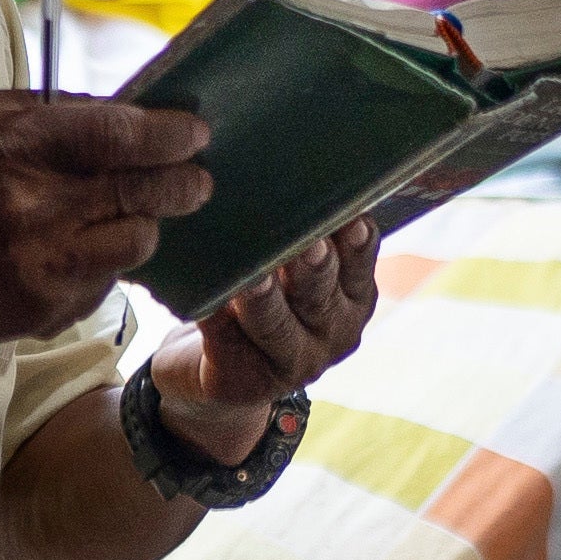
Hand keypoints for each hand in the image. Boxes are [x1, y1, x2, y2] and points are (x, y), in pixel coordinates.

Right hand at [0, 89, 219, 362]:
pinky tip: (72, 252)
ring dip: (143, 224)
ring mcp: (41, 262)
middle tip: (196, 179)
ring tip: (124, 214)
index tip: (194, 133)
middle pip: (145, 188)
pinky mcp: (45, 307)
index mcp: (12, 143)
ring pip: (138, 239)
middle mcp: (31, 204)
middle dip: (184, 182)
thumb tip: (126, 109)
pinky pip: (107, 279)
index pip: (120, 132)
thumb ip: (46, 108)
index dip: (170, 133)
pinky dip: (102, 262)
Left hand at [150, 217, 384, 460]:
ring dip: (263, 299)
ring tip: (252, 278)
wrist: (208, 371)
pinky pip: (224, 343)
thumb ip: (303, 235)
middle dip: (313, 268)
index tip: (350, 218)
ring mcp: (290, 364)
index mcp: (352, 298)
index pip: (360, 263)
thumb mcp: (293, 271)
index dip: (356, 243)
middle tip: (307, 244)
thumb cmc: (260, 300)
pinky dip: (212, 318)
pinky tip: (201, 302)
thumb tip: (291, 177)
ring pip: (275, 325)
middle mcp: (331, 333)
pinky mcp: (241, 382)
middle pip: (320, 295)